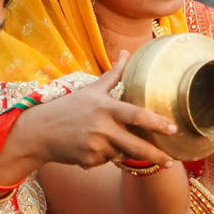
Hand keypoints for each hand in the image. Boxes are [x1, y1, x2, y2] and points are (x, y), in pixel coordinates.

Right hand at [0, 55, 178, 176]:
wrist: (39, 131)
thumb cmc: (67, 107)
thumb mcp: (90, 89)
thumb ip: (112, 74)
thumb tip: (125, 53)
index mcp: (105, 107)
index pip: (136, 115)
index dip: (157, 123)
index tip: (173, 128)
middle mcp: (101, 127)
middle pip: (136, 146)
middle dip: (155, 155)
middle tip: (170, 161)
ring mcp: (94, 146)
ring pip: (121, 154)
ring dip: (121, 150)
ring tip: (104, 138)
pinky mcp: (88, 160)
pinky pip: (106, 161)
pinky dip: (105, 156)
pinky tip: (90, 146)